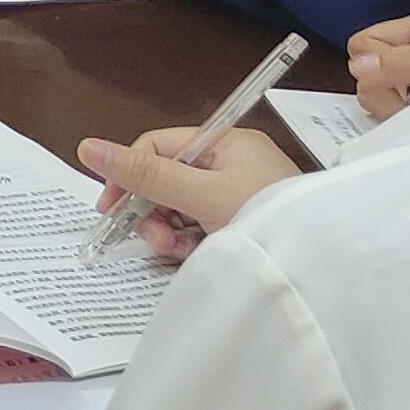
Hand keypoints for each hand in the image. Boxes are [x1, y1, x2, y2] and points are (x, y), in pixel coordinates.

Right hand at [78, 121, 306, 263]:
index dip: (129, 174)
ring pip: (179, 206)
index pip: (158, 147)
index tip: (111, 208)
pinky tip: (191, 253)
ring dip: (167, 228)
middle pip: (166, 178)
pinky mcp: (241, 223)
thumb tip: (87, 146)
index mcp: (225, 143)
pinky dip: (187, 240)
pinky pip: (198, 226)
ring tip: (174, 249)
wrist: (323, 265)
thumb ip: (145, 174)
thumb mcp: (200, 194)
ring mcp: (237, 195)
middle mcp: (231, 164)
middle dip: (151, 209)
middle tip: (152, 238)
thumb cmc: (266, 216)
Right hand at [349, 7, 409, 117]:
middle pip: (365, 65)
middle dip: (387, 90)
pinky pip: (386, 103)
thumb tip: (360, 62)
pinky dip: (400, 113)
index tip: (406, 83)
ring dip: (394, 105)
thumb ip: (409, 65)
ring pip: (372, 87)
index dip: (379, 66)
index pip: (366, 40)